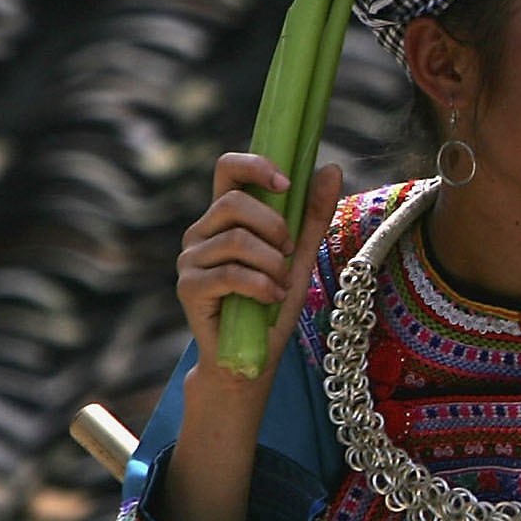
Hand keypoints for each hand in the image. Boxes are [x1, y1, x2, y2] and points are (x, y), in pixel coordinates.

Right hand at [176, 153, 340, 379]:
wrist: (253, 354)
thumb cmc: (273, 300)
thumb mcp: (301, 254)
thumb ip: (312, 214)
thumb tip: (331, 168)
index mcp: (226, 216)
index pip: (228, 169)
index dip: (256, 166)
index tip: (287, 183)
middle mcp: (202, 232)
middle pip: (234, 203)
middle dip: (274, 226)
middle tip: (289, 253)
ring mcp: (190, 258)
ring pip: (236, 239)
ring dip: (272, 263)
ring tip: (281, 283)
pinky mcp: (188, 286)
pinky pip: (230, 273)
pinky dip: (261, 286)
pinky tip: (271, 298)